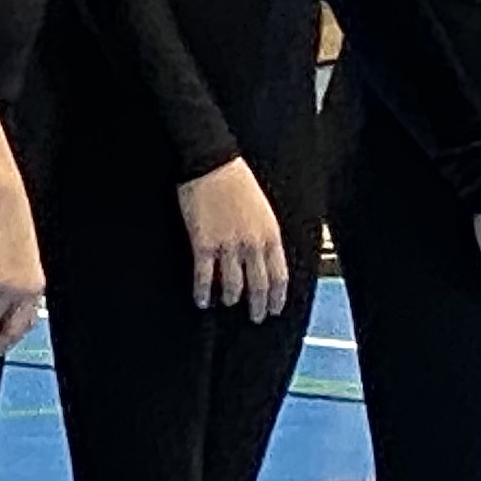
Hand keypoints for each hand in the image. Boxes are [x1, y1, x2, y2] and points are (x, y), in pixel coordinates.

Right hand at [177, 158, 289, 317]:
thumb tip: (263, 258)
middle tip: (256, 317)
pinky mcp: (203, 243)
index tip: (275, 308)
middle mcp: (252, 244)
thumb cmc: (236, 181)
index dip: (277, 296)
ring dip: (230, 298)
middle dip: (259, 305)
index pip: (279, 275)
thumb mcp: (262, 209)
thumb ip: (265, 234)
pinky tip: (202, 300)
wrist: (211, 163)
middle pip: (259, 284)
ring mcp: (227, 245)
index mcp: (270, 234)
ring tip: (227, 303)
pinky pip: (204, 275)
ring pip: (232, 284)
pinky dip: (202, 291)